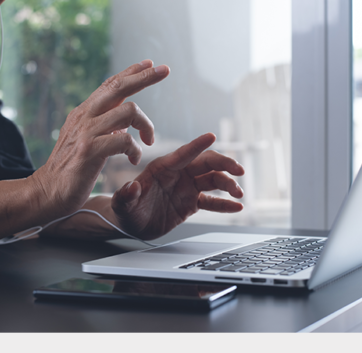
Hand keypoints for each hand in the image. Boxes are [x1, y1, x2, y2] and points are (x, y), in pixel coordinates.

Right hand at [30, 60, 168, 220]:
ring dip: (146, 125)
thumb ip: (103, 128)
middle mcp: (85, 116)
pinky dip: (135, 149)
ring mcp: (87, 132)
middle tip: (165, 70)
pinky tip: (134, 159)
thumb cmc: (70, 169)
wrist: (47, 191)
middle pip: (119, 87)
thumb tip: (124, 124)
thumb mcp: (87, 140)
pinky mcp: (90, 151)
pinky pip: (124, 140)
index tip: (150, 63)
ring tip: (148, 141)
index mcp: (84, 112)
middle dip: (145, 77)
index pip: (109, 85)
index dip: (131, 72)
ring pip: (128, 111)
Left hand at [111, 133, 244, 239]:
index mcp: (163, 168)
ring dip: (228, 184)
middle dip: (224, 164)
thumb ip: (126, 195)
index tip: (211, 136)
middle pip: (206, 164)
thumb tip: (131, 187)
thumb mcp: (122, 204)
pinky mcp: (191, 203)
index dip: (197, 145)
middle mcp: (178, 174)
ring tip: (239, 193)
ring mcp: (187, 188)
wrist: (130, 225)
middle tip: (238, 170)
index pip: (183, 154)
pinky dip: (225, 204)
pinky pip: (212, 202)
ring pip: (213, 180)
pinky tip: (237, 206)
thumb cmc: (125, 210)